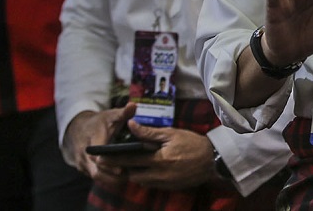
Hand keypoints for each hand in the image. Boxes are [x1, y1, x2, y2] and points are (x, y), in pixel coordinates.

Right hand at [65, 103, 135, 180]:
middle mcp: (84, 155)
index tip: (122, 168)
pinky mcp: (85, 169)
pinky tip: (122, 179)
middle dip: (112, 175)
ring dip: (111, 179)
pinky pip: (97, 177)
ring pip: (97, 177)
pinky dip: (108, 179)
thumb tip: (133, 105)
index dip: (108, 163)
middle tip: (129, 176)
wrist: (78, 129)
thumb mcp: (110, 115)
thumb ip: (123, 112)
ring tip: (128, 178)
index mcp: (90, 141)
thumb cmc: (98, 122)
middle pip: (97, 171)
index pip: (96, 156)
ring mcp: (83, 164)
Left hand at [96, 120, 215, 190]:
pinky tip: (146, 168)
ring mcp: (163, 183)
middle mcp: (158, 175)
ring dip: (134, 173)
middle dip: (121, 168)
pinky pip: (150, 184)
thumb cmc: (192, 144)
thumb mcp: (171, 134)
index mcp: (158, 160)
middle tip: (110, 161)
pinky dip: (145, 177)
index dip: (113, 159)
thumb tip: (130, 125)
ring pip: (140, 181)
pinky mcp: (168, 188)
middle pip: (131, 174)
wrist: (212, 161)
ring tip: (128, 164)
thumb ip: (149, 132)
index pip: (129, 161)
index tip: (100, 157)